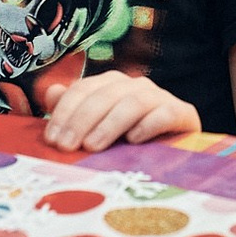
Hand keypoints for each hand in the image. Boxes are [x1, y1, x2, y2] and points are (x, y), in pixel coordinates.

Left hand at [41, 71, 198, 152]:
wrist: (176, 151)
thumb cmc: (128, 142)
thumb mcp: (97, 129)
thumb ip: (74, 110)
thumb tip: (52, 92)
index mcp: (111, 85)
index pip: (83, 90)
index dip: (65, 112)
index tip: (52, 140)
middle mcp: (135, 86)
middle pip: (105, 95)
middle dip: (82, 120)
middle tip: (68, 147)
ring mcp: (161, 98)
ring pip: (132, 103)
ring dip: (109, 125)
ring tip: (93, 147)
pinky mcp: (183, 114)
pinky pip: (166, 113)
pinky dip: (148, 124)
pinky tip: (134, 140)